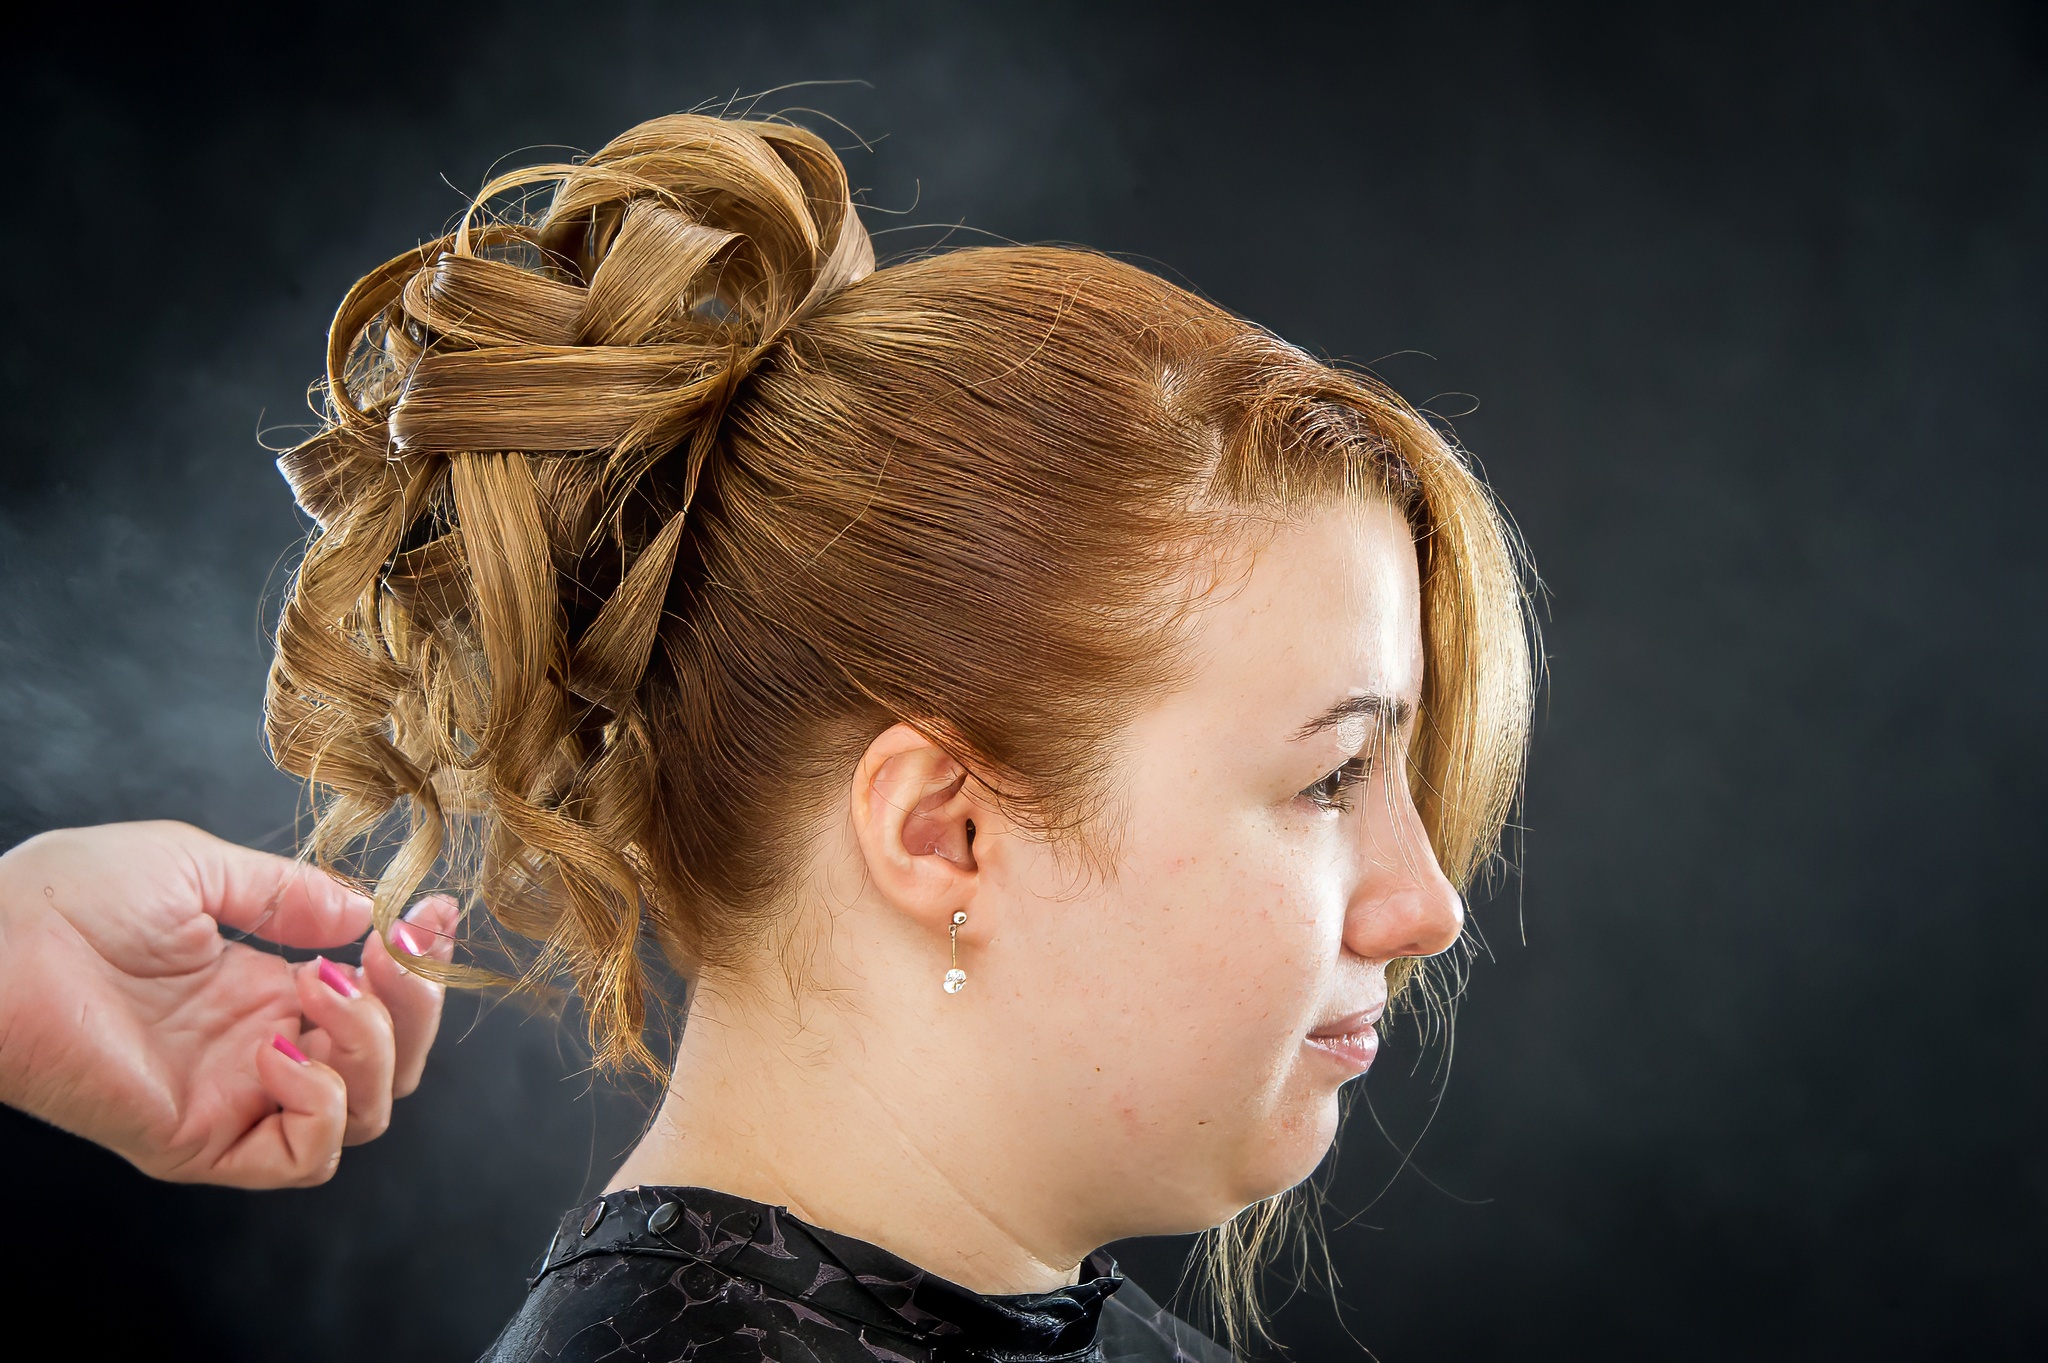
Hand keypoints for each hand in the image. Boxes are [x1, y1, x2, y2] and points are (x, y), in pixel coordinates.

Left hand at [0, 820, 456, 1187]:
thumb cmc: (70, 899)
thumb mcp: (201, 869)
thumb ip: (288, 894)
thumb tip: (364, 913)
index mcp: (260, 994)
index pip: (374, 1004)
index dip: (418, 967)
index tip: (433, 915)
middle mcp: (258, 1053)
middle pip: (387, 1068)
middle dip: (413, 1008)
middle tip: (390, 953)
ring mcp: (233, 1101)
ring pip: (363, 1115)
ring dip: (367, 1048)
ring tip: (315, 989)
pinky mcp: (199, 1141)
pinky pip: (302, 1158)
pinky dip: (318, 1104)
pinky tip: (277, 1047)